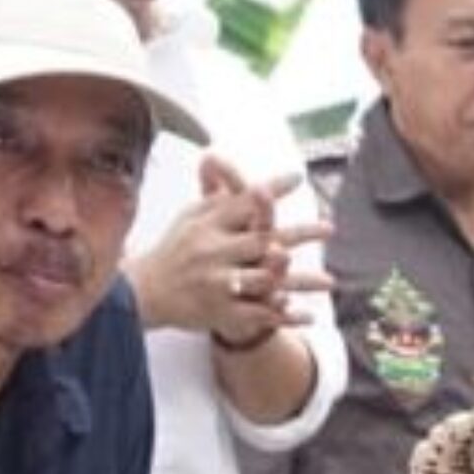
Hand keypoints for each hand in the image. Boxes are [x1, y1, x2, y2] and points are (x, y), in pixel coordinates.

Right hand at [128, 157, 325, 348]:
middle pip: (261, 240)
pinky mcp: (220, 312)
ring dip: (294, 280)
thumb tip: (217, 157)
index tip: (298, 178)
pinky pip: (258, 315)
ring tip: (327, 281)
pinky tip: (309, 315)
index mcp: (207, 226)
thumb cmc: (176, 250)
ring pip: (261, 280)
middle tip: (328, 228)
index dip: (271, 191)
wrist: (145, 293)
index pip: (242, 203)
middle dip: (297, 234)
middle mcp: (212, 252)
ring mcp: (217, 284)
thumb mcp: (191, 217)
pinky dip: (284, 316)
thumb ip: (213, 193)